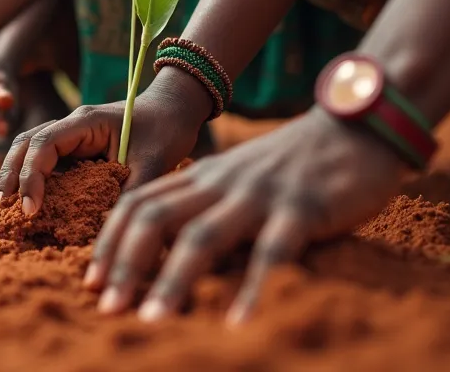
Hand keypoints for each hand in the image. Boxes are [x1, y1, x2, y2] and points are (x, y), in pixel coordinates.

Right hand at [0, 67, 209, 214]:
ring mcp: (69, 136)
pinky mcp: (74, 149)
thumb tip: (108, 231)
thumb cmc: (166, 129)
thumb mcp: (154, 163)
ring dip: (11, 178)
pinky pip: (42, 162)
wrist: (175, 109)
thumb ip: (130, 194)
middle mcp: (70, 126)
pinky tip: (20, 204)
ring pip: (27, 152)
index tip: (31, 210)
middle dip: (9, 177)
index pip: (43, 144)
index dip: (31, 177)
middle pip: (24, 145)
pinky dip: (27, 180)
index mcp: (85, 122)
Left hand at [85, 108, 406, 324]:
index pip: (138, 204)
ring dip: (172, 281)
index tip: (92, 282)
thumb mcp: (239, 181)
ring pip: (201, 236)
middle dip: (125, 264)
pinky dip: (251, 290)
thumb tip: (170, 263)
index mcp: (202, 175)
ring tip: (151, 320)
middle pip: (155, 218)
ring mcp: (258, 193)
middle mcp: (220, 182)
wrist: (358, 125)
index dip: (110, 242)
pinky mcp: (303, 207)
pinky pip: (271, 252)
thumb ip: (207, 210)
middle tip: (106, 307)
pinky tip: (236, 324)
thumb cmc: (296, 164)